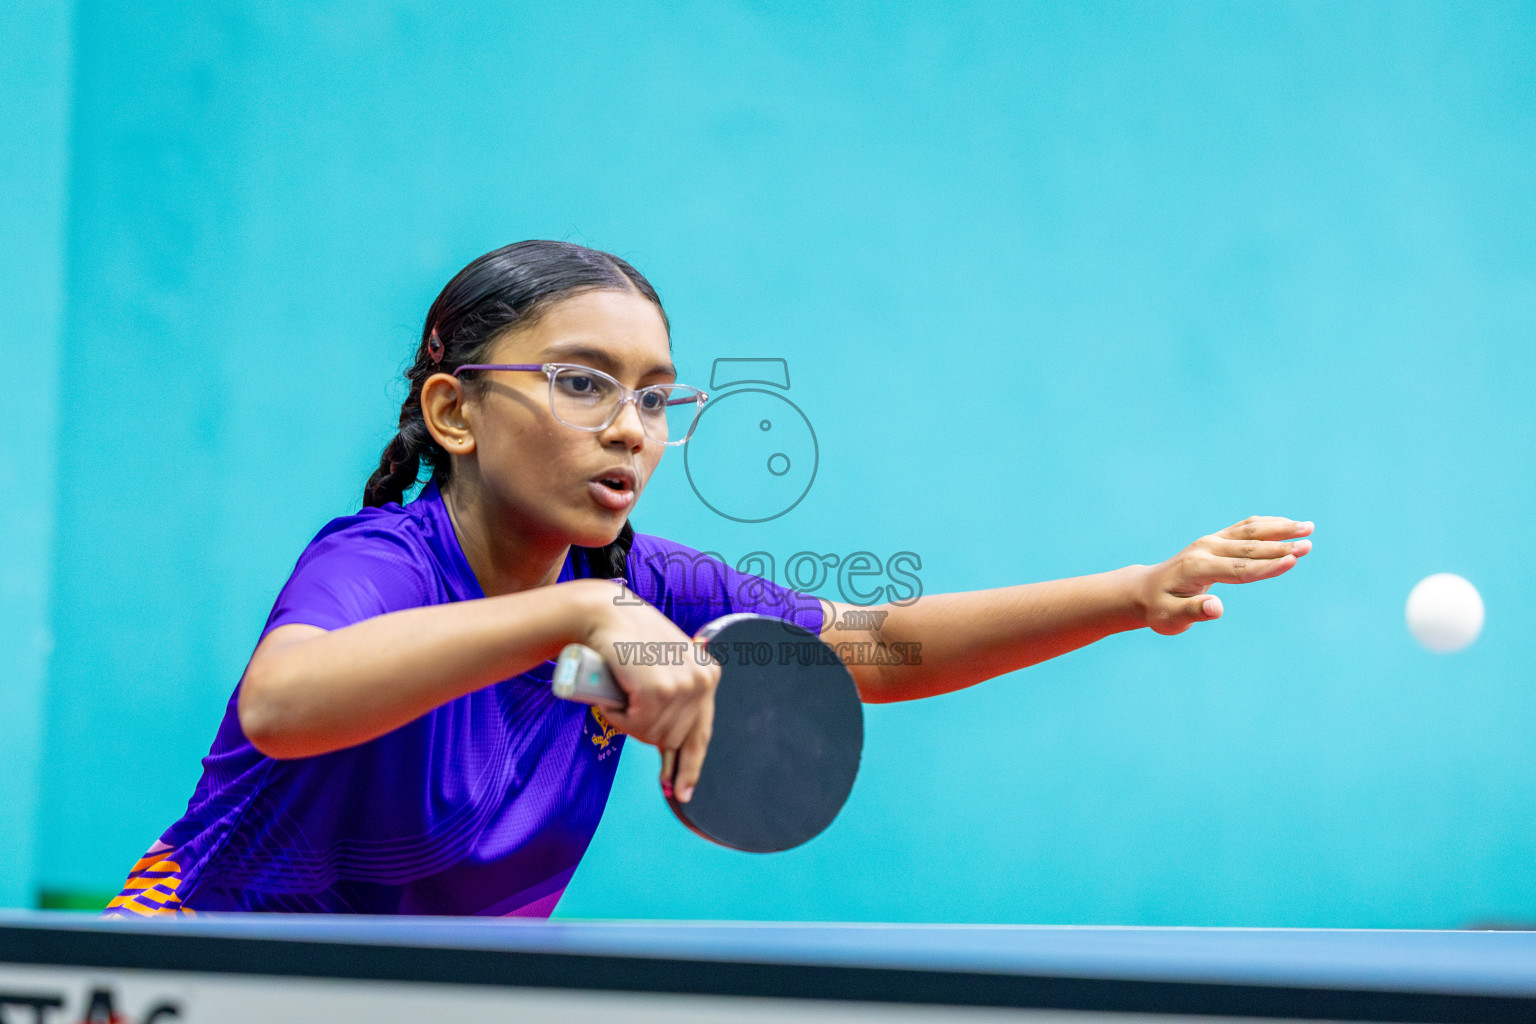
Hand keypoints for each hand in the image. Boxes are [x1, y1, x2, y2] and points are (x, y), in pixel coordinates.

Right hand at [573, 581, 720, 802]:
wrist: (605, 613)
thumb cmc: (625, 640)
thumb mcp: (661, 666)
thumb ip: (675, 694)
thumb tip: (672, 745)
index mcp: (708, 675)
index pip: (701, 734)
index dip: (690, 768)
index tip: (682, 794)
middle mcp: (702, 681)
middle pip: (671, 739)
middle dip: (643, 733)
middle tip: (622, 709)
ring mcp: (683, 686)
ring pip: (650, 735)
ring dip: (626, 721)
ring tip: (617, 691)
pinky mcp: (659, 690)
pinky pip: (634, 726)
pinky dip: (616, 716)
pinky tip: (611, 696)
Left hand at [1136, 516, 1313, 634]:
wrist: (1144, 590)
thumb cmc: (1159, 609)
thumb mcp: (1170, 618)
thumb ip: (1193, 612)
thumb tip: (1215, 609)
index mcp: (1198, 568)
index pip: (1239, 568)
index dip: (1267, 566)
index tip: (1293, 560)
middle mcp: (1205, 549)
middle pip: (1249, 547)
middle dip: (1280, 546)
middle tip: (1309, 544)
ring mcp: (1209, 542)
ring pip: (1249, 531)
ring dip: (1279, 529)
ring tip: (1308, 527)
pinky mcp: (1213, 540)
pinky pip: (1243, 528)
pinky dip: (1266, 524)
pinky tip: (1286, 524)